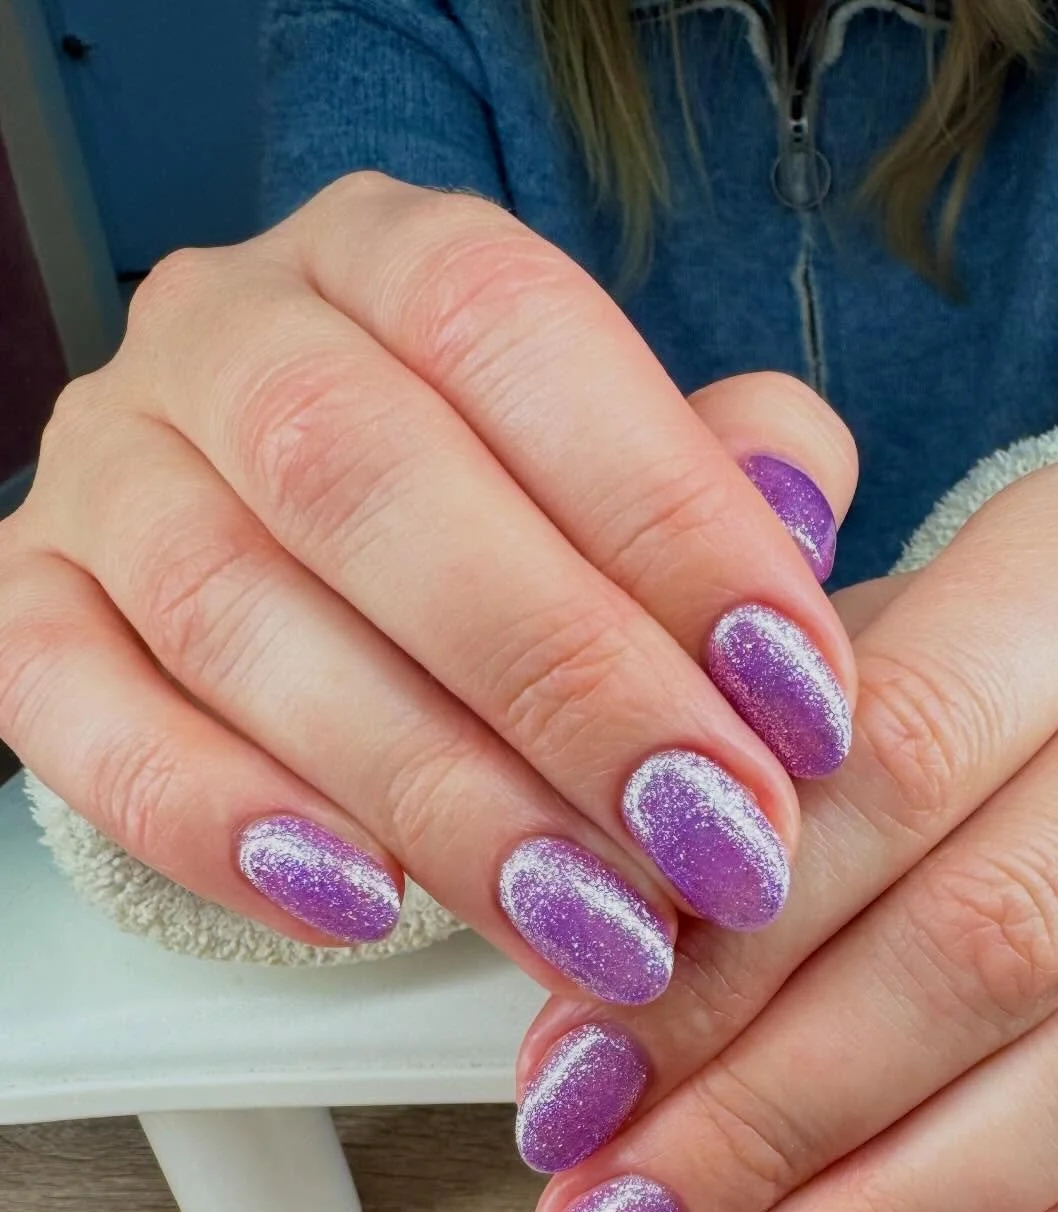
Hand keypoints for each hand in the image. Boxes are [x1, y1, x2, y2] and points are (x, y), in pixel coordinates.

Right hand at [0, 173, 855, 997]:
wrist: (302, 560)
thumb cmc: (499, 514)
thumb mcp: (624, 462)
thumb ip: (720, 475)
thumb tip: (799, 512)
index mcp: (390, 256)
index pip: (515, 330)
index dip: (666, 518)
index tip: (795, 699)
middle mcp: (226, 334)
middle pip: (370, 479)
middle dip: (565, 684)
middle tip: (708, 844)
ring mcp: (108, 474)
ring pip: (234, 616)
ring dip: (431, 794)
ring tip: (588, 926)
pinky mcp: (27, 614)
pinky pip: (78, 718)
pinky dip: (221, 825)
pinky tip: (363, 911)